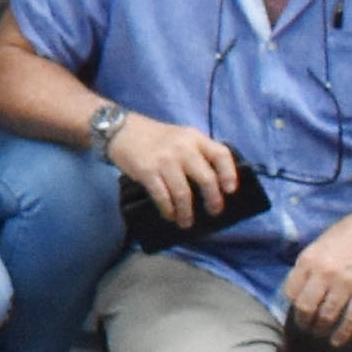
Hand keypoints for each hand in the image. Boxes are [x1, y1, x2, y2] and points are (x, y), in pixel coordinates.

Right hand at [106, 113, 243, 231]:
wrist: (120, 129)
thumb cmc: (155, 138)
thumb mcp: (181, 137)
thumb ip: (197, 154)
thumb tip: (214, 186)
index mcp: (195, 138)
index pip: (221, 154)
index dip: (229, 174)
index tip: (231, 191)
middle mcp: (183, 148)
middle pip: (206, 178)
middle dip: (213, 200)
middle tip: (214, 211)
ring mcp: (164, 160)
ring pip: (183, 193)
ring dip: (187, 212)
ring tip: (186, 221)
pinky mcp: (147, 171)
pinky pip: (162, 196)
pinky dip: (168, 209)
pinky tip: (170, 215)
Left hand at [280, 217, 351, 344]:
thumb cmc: (349, 233)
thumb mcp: (320, 243)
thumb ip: (309, 265)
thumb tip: (300, 287)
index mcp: (308, 260)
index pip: (291, 291)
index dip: (292, 304)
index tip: (296, 309)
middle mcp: (323, 274)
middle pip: (305, 308)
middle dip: (303, 322)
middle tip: (305, 327)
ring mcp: (345, 286)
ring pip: (326, 317)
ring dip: (320, 329)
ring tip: (319, 333)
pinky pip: (351, 320)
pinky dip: (342, 334)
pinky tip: (337, 341)